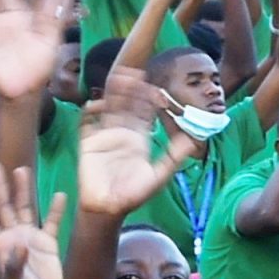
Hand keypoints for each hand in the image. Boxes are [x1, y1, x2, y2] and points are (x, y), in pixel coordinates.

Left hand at [0, 164, 65, 278]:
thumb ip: (15, 266)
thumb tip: (20, 246)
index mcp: (0, 244)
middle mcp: (13, 236)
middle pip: (4, 206)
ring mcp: (30, 238)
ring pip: (25, 208)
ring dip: (23, 190)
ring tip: (22, 169)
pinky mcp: (48, 244)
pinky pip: (52, 222)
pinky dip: (56, 210)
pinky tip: (60, 194)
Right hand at [73, 77, 201, 216]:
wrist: (109, 207)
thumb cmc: (134, 194)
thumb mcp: (158, 175)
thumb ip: (173, 157)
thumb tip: (192, 139)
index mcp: (139, 139)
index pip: (144, 113)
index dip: (148, 99)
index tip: (154, 85)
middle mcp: (122, 134)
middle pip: (127, 105)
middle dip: (131, 89)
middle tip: (136, 71)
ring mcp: (104, 136)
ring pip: (109, 108)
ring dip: (113, 94)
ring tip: (118, 78)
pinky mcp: (88, 143)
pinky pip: (87, 123)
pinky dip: (90, 112)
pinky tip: (97, 104)